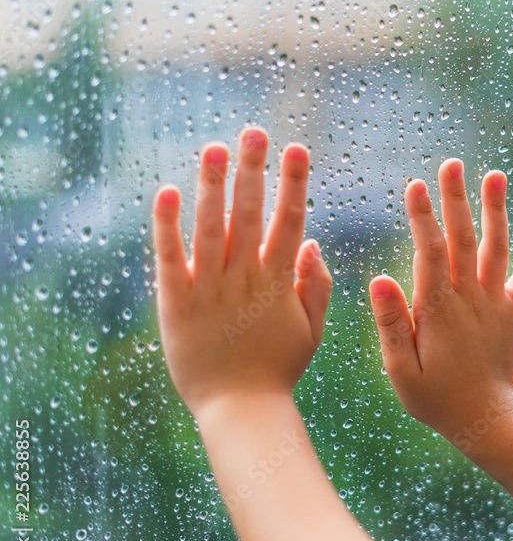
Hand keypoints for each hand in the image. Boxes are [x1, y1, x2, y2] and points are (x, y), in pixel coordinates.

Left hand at [152, 127, 332, 418]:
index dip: (294, 184)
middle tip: (254, 132)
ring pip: (211, 226)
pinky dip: (167, 224)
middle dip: (253, 170)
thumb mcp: (312, 330)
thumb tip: (312, 242)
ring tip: (215, 147)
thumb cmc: (278, 370)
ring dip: (213, 184)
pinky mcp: (176, 302)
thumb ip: (317, 286)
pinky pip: (170, 257)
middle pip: (250, 214)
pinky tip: (167, 190)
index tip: (297, 150)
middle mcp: (244, 279)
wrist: (240, 408)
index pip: (289, 222)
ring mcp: (209, 289)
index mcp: (279, 283)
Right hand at [369, 159, 512, 441]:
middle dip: (456, 200)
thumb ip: (390, 324)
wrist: (486, 420)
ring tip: (494, 175)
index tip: (416, 185)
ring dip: (495, 211)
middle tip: (452, 163)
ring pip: (495, 248)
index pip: (429, 253)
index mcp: (438, 310)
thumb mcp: (401, 370)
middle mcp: (470, 299)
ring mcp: (496, 303)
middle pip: (462, 240)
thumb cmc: (435, 399)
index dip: (423, 218)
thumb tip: (379, 278)